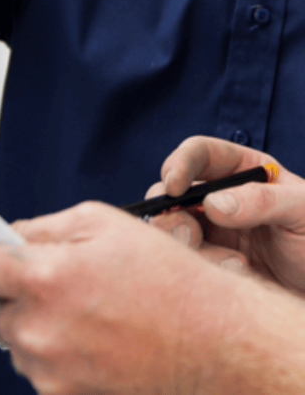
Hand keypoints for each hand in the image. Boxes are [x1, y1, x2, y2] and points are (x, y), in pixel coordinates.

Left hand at [0, 202, 237, 393]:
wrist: (217, 345)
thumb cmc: (169, 282)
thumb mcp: (102, 225)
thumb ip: (39, 229)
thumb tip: (0, 237)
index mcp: (47, 275)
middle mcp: (39, 326)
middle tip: (31, 277)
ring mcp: (47, 367)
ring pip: (4, 333)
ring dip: (23, 317)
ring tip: (78, 308)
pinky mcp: (58, 394)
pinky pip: (29, 361)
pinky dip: (43, 344)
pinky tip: (83, 333)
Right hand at [145, 136, 304, 294]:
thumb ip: (264, 201)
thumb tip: (212, 204)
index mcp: (244, 172)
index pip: (200, 154)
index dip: (180, 164)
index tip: (174, 188)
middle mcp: (218, 198)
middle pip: (168, 192)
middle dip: (170, 213)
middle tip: (187, 235)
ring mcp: (210, 232)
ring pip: (169, 230)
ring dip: (191, 248)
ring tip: (235, 266)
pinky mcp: (206, 263)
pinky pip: (184, 262)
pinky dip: (203, 271)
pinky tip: (237, 277)